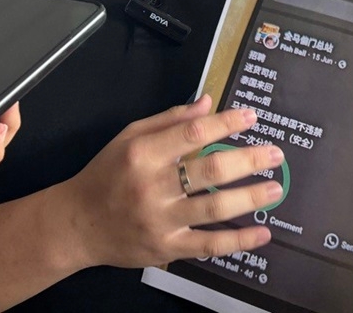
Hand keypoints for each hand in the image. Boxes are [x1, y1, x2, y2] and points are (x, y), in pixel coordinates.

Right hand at [60, 95, 283, 269]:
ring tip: (275, 188)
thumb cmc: (106, 174)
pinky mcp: (166, 247)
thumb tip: (208, 104)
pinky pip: (208, 244)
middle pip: (210, 170)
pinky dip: (238, 241)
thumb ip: (169, 120)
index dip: (226, 123)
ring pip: (214, 207)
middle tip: (275, 154)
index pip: (193, 133)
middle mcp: (152, 186)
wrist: (77, 223)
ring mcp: (160, 220)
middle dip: (248, 160)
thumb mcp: (129, 137)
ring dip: (250, 197)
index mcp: (143, 153)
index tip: (252, 117)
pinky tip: (262, 233)